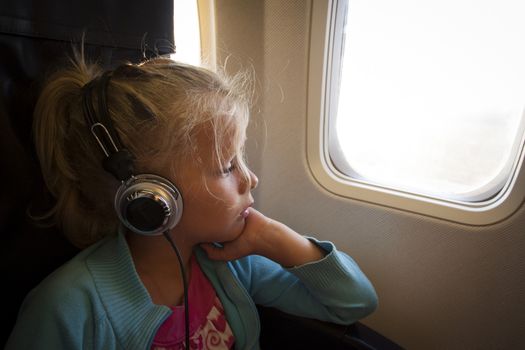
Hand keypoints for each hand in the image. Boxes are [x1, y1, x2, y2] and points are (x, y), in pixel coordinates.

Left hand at [200, 208, 324, 265]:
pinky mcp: (238, 205)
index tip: (191, 224)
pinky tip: (217, 200)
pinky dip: (224, 201)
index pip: (207, 228)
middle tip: (194, 211)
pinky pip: (228, 200)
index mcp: (222, 232)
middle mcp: (225, 222)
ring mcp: (231, 213)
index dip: (199, 227)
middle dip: (204, 216)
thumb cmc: (246, 245)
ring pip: (218, 208)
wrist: (262, 234)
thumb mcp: (227, 254)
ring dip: (213, 207)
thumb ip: (213, 253)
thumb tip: (199, 244)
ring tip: (203, 203)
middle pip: (210, 217)